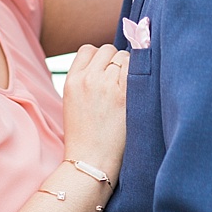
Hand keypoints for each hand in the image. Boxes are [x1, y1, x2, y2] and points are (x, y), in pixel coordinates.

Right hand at [61, 44, 128, 179]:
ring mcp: (106, 85)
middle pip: (108, 49)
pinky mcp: (124, 94)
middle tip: (119, 83)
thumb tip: (108, 62)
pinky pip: (136, 67)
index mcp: (72, 80)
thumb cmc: (84, 136)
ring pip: (124, 56)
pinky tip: (138, 90)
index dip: (100, 58)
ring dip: (129, 68)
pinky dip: (139, 74)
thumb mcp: (72, 101)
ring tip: (128, 90)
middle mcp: (88, 78)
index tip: (106, 72)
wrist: (90, 162)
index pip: (89, 49)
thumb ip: (85, 80)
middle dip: (116, 62)